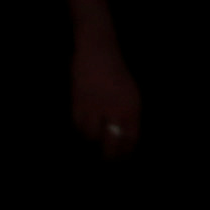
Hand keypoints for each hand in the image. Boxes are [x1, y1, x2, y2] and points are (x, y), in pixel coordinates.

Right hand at [65, 0, 142, 159]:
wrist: (98, 50)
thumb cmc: (117, 73)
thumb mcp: (133, 95)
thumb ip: (130, 116)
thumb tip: (126, 140)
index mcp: (132, 108)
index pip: (130, 139)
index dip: (125, 152)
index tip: (121, 158)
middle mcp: (115, 109)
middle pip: (111, 141)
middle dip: (108, 155)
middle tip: (105, 159)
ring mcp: (95, 105)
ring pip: (91, 135)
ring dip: (91, 142)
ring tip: (91, 144)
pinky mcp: (78, 99)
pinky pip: (76, 123)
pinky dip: (78, 130)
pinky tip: (80, 132)